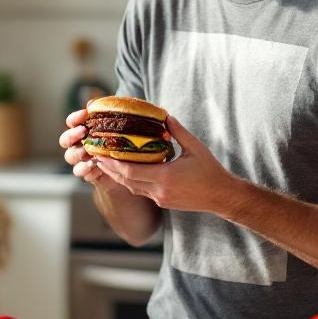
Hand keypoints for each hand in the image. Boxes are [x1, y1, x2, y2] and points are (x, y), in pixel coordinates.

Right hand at [59, 108, 128, 193]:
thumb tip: (93, 104)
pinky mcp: (87, 174)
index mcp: (81, 131)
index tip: (84, 113)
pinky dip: (87, 170)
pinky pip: (81, 172)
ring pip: (70, 157)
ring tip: (90, 153)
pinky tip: (98, 167)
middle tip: (84, 132)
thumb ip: (103, 114)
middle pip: (64, 140)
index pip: (71, 122)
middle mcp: (76, 145)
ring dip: (79, 154)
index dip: (75, 118)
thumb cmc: (116, 142)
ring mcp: (80, 160)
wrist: (125, 166)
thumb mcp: (114, 126)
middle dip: (72, 135)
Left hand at [91, 115, 233, 211]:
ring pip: (132, 188)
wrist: (221, 196)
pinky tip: (124, 172)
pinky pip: (141, 192)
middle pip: (126, 181)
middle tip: (96, 156)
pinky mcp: (163, 202)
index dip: (113, 163)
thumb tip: (165, 116)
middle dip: (109, 168)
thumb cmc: (210, 171)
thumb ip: (178, 132)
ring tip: (105, 163)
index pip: (130, 171)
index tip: (101, 153)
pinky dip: (130, 182)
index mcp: (165, 177)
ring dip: (118, 176)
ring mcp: (160, 198)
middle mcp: (159, 190)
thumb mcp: (195, 147)